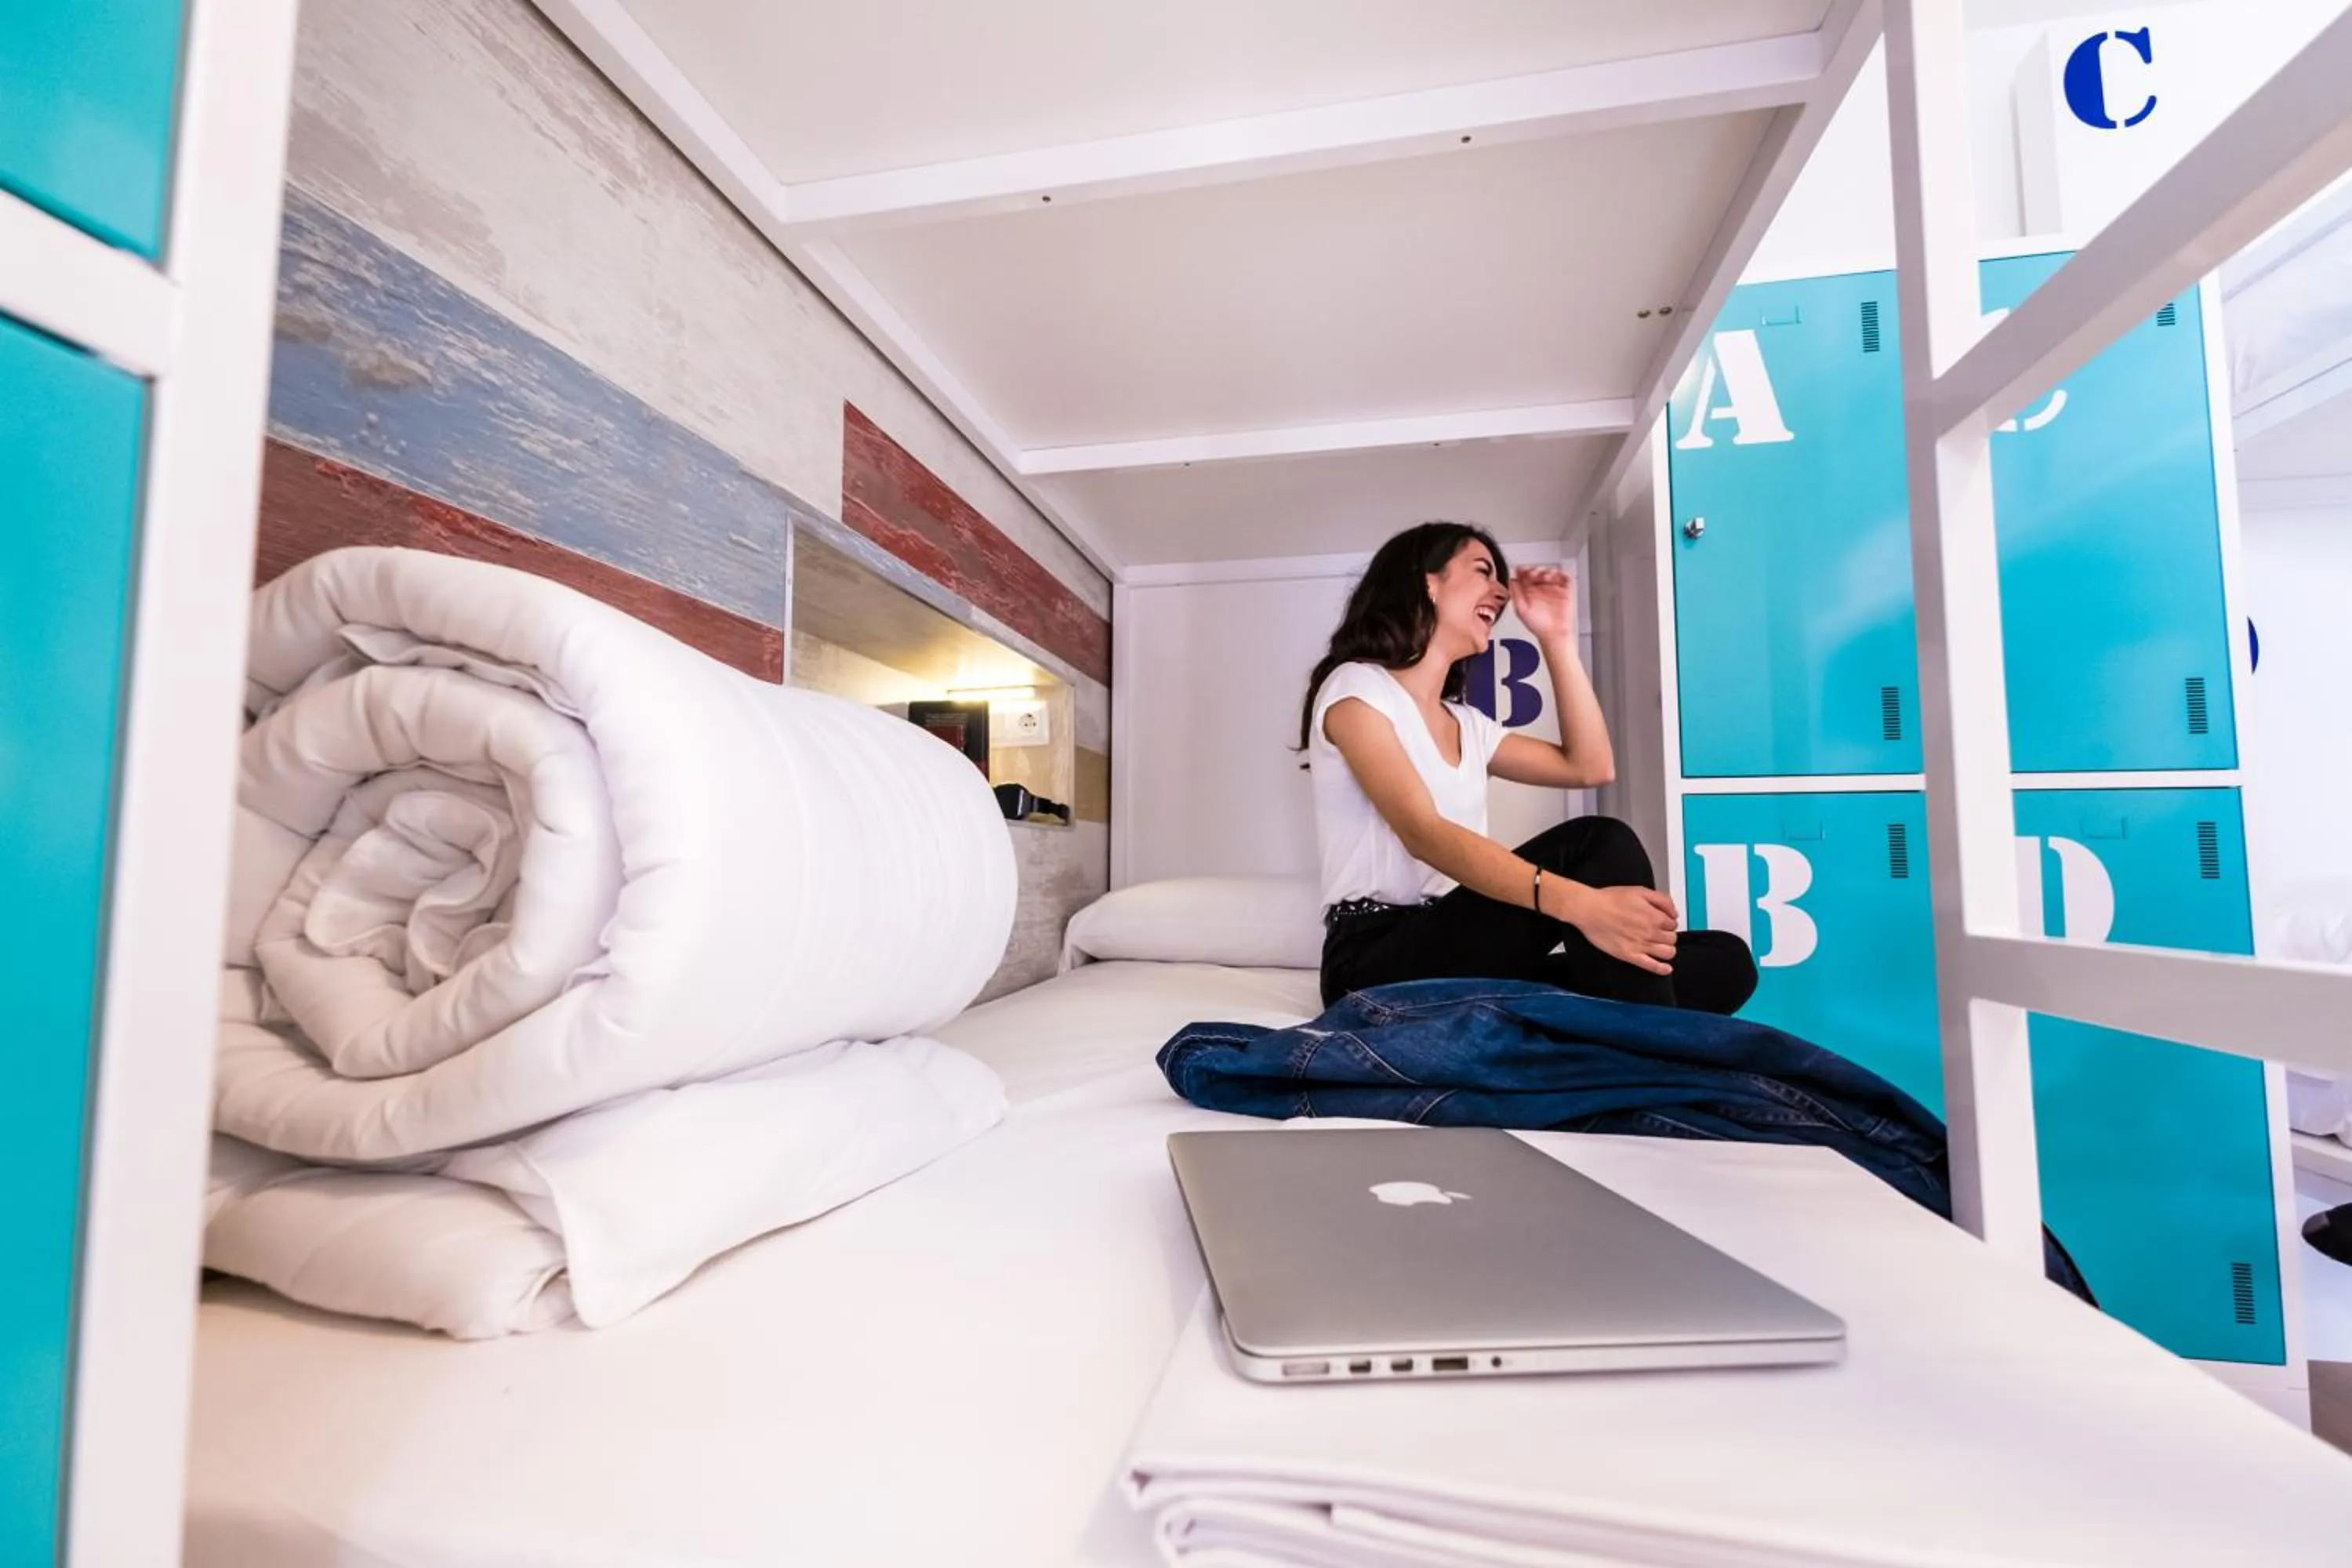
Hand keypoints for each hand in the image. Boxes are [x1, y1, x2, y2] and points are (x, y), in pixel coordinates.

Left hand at [1509, 566, 1577, 645]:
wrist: (1553, 634)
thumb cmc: (1538, 625)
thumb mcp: (1521, 610)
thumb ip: (1515, 594)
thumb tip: (1512, 581)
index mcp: (1529, 591)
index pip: (1525, 576)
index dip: (1522, 570)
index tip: (1520, 570)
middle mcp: (1541, 588)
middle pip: (1537, 571)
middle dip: (1534, 569)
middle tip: (1532, 573)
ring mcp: (1553, 588)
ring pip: (1550, 572)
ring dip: (1546, 570)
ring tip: (1544, 576)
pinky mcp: (1565, 591)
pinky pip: (1565, 577)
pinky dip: (1561, 573)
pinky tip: (1554, 577)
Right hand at [1556, 883, 1678, 975]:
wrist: (1590, 909)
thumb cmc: (1610, 900)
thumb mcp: (1640, 891)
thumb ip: (1662, 900)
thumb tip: (1674, 913)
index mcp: (1654, 917)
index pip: (1673, 924)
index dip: (1669, 922)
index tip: (1663, 921)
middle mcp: (1650, 933)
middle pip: (1672, 939)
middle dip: (1668, 934)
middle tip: (1659, 932)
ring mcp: (1641, 946)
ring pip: (1667, 953)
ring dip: (1667, 949)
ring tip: (1660, 945)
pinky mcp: (1630, 955)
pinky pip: (1652, 966)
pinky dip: (1662, 969)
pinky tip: (1665, 968)